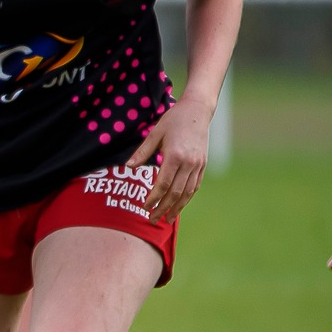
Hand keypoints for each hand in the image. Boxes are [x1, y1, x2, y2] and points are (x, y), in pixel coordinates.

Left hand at [129, 98, 212, 223]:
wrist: (197, 112)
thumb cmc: (173, 120)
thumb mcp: (154, 133)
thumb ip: (142, 152)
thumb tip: (128, 167)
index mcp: (175, 156)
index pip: (163, 184)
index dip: (154, 198)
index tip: (145, 207)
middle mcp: (189, 163)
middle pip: (175, 193)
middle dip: (163, 208)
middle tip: (152, 220)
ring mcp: (198, 165)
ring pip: (187, 192)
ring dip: (176, 208)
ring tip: (166, 220)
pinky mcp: (203, 165)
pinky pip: (195, 186)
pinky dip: (187, 198)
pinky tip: (179, 205)